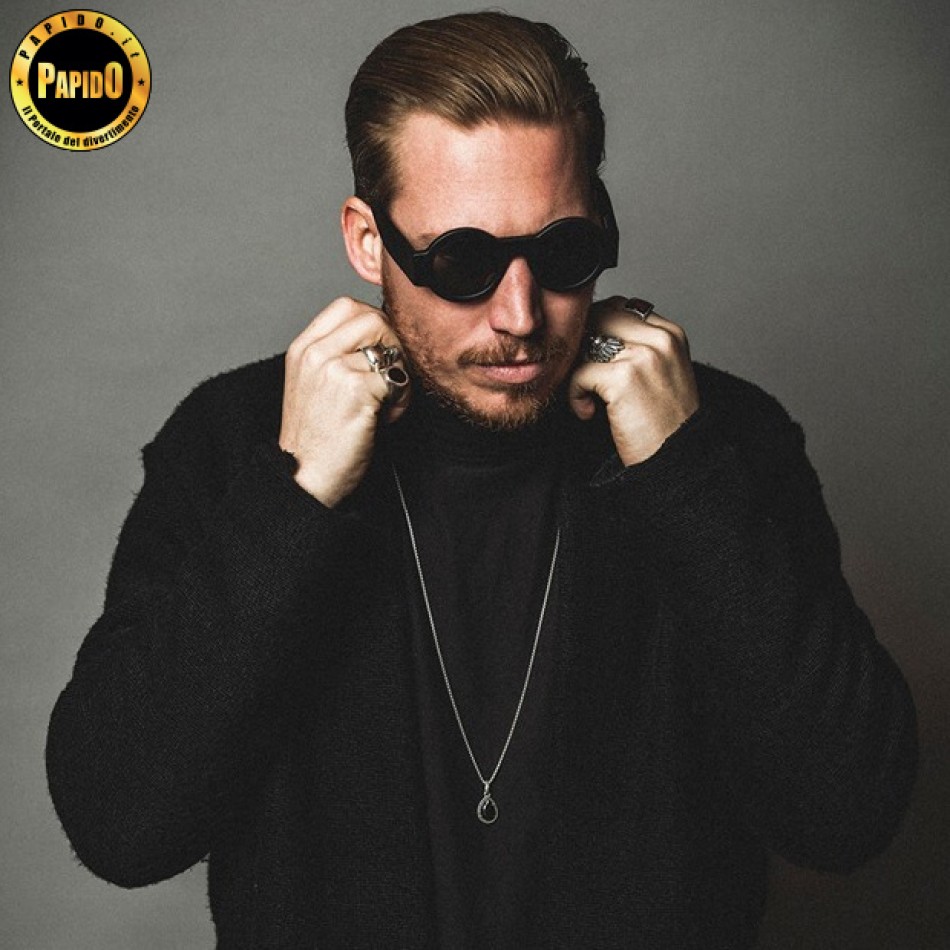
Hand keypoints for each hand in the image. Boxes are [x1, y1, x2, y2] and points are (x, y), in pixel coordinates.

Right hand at [278, 296, 409, 506]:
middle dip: (393, 345)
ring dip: (399, 376)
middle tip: (390, 375)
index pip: (346, 306)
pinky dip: (401, 401)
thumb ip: (337, 356)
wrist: (305, 476)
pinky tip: (386, 419)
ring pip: (389, 349)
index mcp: (303, 348)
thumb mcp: (314, 385)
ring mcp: (334, 369)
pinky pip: (396, 380)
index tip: (380, 350)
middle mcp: (315, 354)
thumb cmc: (316, 438)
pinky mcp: (355, 390)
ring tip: (388, 403)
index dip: (374, 323)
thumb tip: (382, 337)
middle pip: (372, 318)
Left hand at [568, 296, 699, 465]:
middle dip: (583, 344)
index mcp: (671, 334)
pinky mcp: (624, 378)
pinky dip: (575, 395)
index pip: (621, 307)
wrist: (676, 461)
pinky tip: (588, 413)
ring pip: (587, 342)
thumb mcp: (662, 374)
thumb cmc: (665, 425)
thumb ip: (637, 348)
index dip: (598, 330)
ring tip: (588, 398)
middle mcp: (661, 339)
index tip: (592, 360)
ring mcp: (644, 355)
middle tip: (582, 375)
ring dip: (578, 371)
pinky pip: (579, 372)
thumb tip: (592, 334)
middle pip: (601, 316)